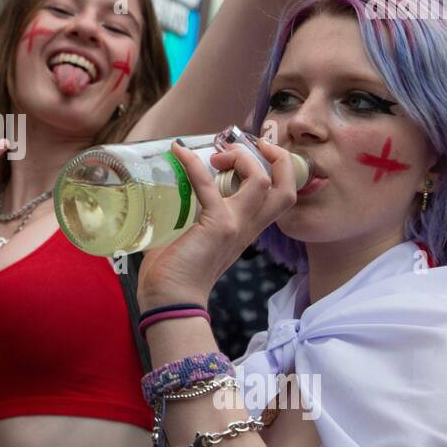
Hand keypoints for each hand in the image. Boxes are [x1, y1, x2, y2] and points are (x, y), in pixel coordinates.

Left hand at [137, 138, 297, 308]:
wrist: (170, 302)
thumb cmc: (173, 276)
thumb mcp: (190, 239)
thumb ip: (185, 218)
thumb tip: (160, 198)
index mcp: (245, 230)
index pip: (278, 197)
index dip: (274, 169)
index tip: (249, 152)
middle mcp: (248, 227)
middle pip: (286, 188)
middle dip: (276, 158)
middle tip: (247, 144)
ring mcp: (235, 225)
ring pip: (262, 181)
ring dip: (242, 158)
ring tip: (217, 154)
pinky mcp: (216, 227)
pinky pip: (210, 186)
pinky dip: (194, 164)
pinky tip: (178, 151)